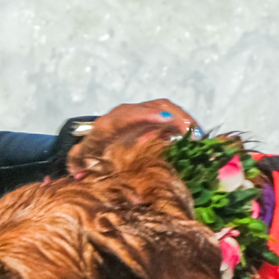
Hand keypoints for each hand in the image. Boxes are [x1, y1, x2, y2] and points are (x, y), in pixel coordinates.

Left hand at [70, 98, 196, 170]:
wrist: (97, 142)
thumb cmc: (92, 152)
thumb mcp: (82, 158)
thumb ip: (78, 163)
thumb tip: (78, 172)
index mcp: (110, 123)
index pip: (128, 115)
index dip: (145, 116)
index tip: (163, 119)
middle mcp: (128, 113)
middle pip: (154, 107)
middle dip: (174, 116)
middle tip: (193, 132)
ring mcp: (142, 113)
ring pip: (166, 109)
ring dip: (184, 120)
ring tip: (200, 136)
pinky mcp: (154, 119)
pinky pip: (172, 116)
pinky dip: (185, 125)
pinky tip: (197, 138)